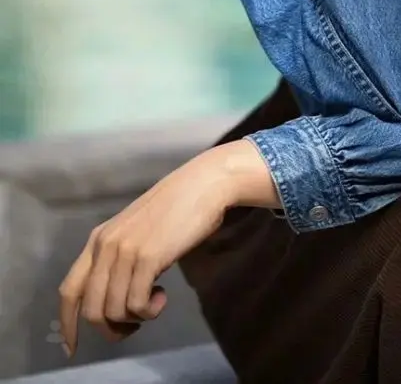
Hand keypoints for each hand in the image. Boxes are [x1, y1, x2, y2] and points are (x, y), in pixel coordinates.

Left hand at [57, 141, 272, 356]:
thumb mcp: (135, 231)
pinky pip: (136, 304)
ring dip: (135, 318)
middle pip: (91, 309)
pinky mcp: (147, 257)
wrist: (203, 184)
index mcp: (98, 239)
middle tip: (134, 326)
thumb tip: (115, 297)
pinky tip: (163, 295)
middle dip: (111, 329)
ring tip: (155, 303)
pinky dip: (150, 311)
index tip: (72, 347)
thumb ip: (119, 256)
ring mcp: (125, 251)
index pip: (69, 290)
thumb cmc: (176, 207)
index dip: (67, 323)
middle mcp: (104, 246)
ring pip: (114, 310)